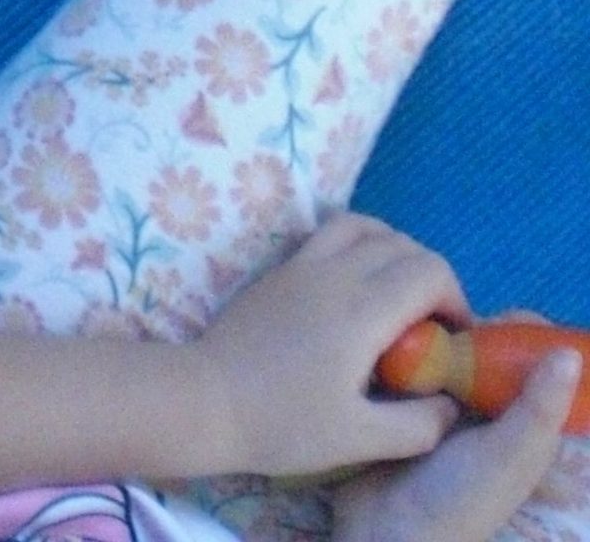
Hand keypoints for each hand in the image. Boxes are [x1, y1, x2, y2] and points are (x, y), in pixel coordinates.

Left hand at [197, 213, 468, 477]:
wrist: (207, 398)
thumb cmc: (284, 422)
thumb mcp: (361, 438)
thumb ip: (419, 424)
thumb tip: (452, 403)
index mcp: (363, 309)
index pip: (430, 270)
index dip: (457, 299)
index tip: (454, 339)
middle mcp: (336, 272)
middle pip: (404, 244)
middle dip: (432, 278)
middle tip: (432, 326)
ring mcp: (303, 262)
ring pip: (365, 225)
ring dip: (395, 250)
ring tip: (400, 295)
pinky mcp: (281, 267)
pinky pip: (330, 230)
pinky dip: (359, 241)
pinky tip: (356, 282)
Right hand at [333, 339, 579, 541]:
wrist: (386, 531)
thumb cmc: (459, 499)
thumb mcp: (507, 456)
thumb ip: (538, 408)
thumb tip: (569, 353)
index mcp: (518, 422)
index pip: (531, 363)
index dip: (523, 335)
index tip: (500, 319)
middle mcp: (482, 410)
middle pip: (485, 349)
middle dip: (470, 327)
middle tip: (448, 319)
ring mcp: (438, 405)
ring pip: (444, 349)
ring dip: (431, 333)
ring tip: (414, 319)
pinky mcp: (398, 400)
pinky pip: (406, 360)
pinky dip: (401, 345)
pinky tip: (387, 331)